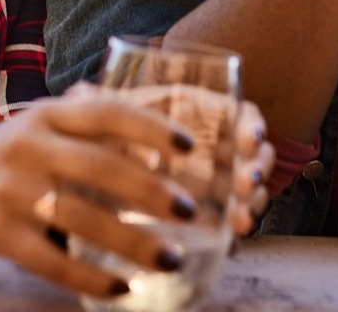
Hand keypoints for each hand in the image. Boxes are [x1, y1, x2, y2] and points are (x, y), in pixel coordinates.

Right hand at [0, 93, 199, 298]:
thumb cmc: (5, 154)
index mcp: (48, 115)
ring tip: (170, 258)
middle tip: (188, 210)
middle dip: (151, 191)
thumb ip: (89, 126)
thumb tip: (156, 145)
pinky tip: (120, 288)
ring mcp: (13, 192)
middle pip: (101, 167)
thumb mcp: (41, 124)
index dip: (151, 127)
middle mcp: (31, 147)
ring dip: (132, 242)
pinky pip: (51, 260)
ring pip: (83, 219)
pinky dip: (89, 277)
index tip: (188, 147)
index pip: (107, 113)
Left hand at [94, 85, 274, 234]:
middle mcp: (220, 152)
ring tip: (240, 222)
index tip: (248, 140)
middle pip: (255, 158)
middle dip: (256, 172)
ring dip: (251, 205)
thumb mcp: (116, 119)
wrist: (110, 174)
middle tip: (246, 186)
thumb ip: (103, 107)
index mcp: (207, 120)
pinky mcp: (211, 218)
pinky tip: (230, 246)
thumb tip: (80, 92)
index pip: (244, 118)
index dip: (252, 127)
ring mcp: (219, 186)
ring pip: (250, 193)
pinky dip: (234, 236)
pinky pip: (232, 226)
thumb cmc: (120, 138)